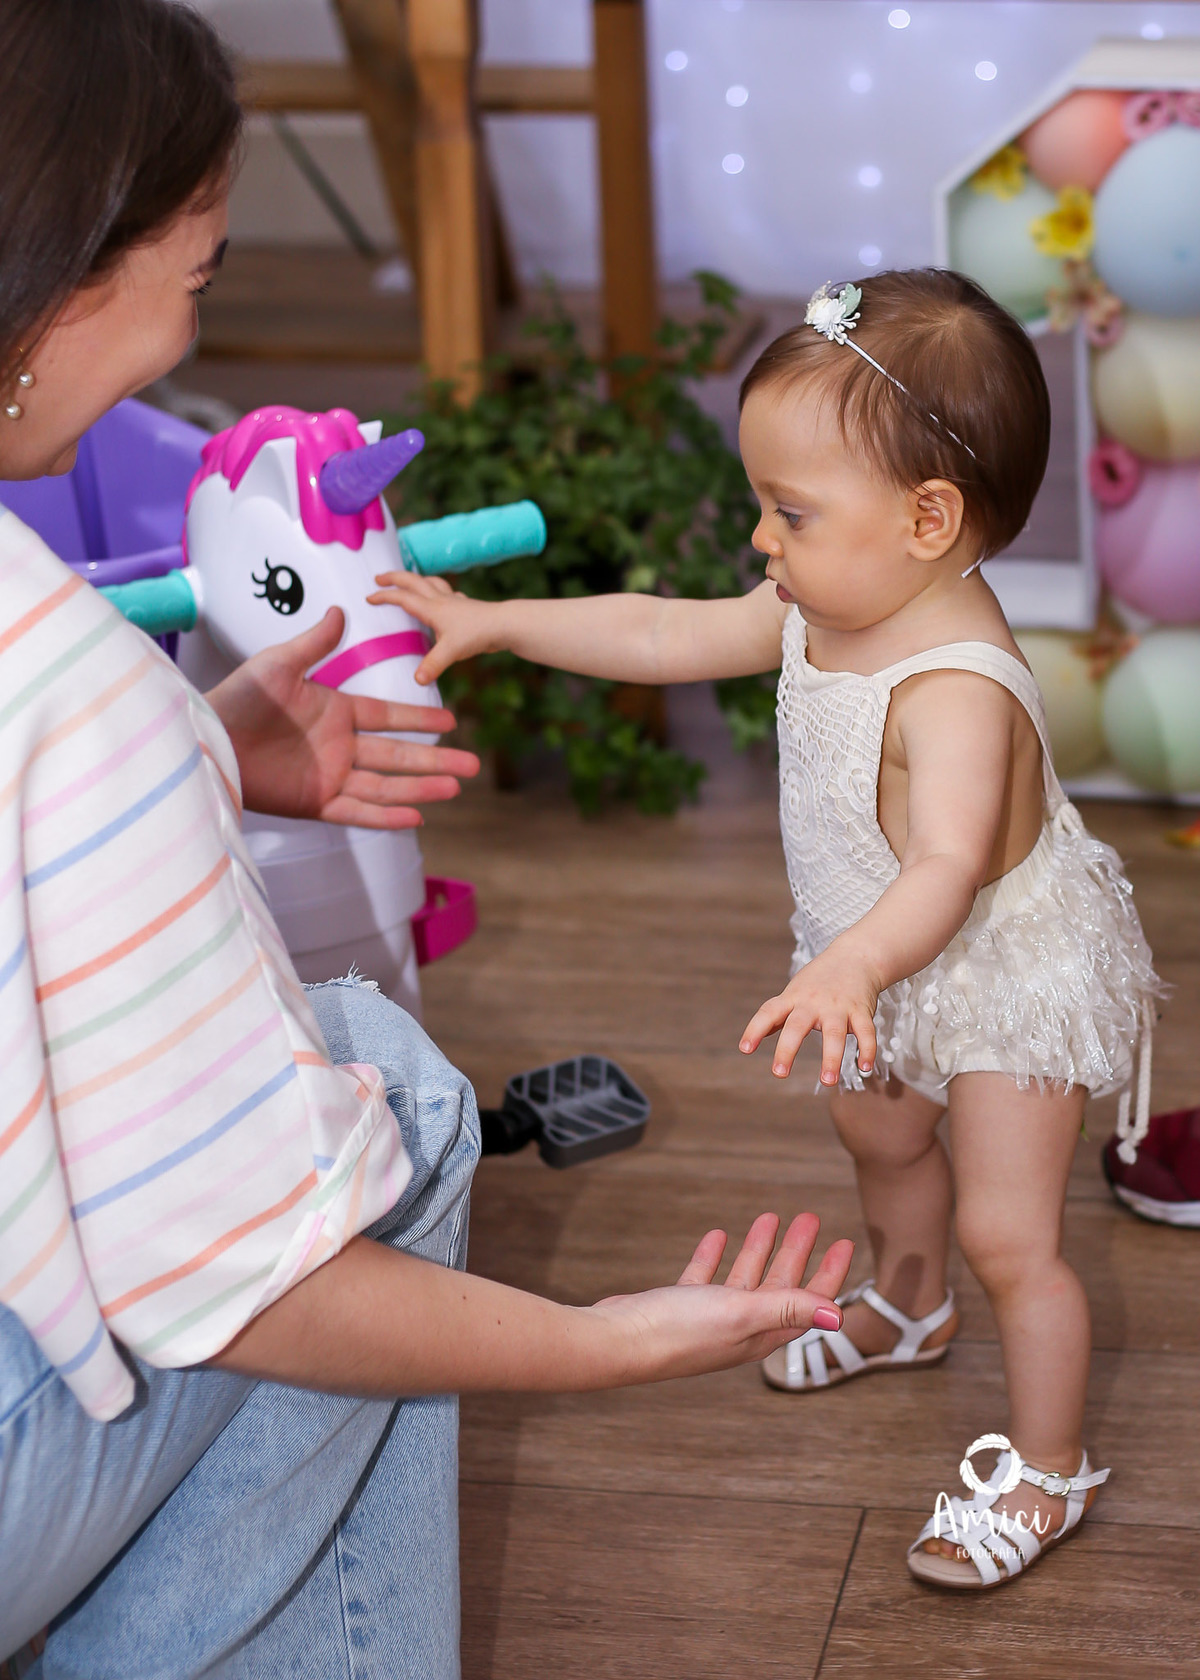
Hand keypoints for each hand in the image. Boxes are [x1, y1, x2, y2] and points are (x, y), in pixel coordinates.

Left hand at [206, 607, 479, 827]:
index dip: (420, 719)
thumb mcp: (278, 664)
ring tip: (455, 788)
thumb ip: (314, 643)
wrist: (206, 739)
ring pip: (386, 785)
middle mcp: (338, 747)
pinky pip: (357, 811)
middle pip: (398, 755)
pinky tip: (417, 817)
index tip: (453, 723)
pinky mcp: (313, 802)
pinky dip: (386, 816)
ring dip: (420, 788)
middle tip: (473, 765)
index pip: (388, 716)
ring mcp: (328, 777)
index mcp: (334, 712)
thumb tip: (340, 610)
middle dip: (436, 760)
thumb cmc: (236, 700)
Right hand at [368, 570, 502, 685]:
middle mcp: (442, 601)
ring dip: (418, 580)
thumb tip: (417, 679)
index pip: (403, 598)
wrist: (506, 625)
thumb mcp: (451, 651)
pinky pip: (449, 594)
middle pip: (414, 581)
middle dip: (395, 577)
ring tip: (410, 581)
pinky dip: (441, 592)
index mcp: (433, 608)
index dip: (384, 596)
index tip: (369, 598)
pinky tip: (445, 599)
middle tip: (380, 577)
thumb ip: (432, 665)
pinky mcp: (467, 607)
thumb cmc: (478, 634)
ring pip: (432, 583)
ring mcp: (455, 602)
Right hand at [588, 1211, 853, 1382]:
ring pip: (744, 1278)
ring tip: (770, 1217)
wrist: (619, 1341)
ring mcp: (708, 1319)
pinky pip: (705, 1277)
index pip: (806, 1302)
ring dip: (759, 1249)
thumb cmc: (680, 1332)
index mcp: (760, 1334)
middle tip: (809, 1218)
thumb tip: (840, 1315)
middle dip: (797, 1252)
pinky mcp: (679, 1308)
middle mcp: (739, 1329)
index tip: (843, 1242)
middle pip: (779, 1286)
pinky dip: (715, 1256)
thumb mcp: (741, 1313)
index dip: (828, 1274)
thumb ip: (788, 1309)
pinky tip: (718, 1236)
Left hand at [739, 948, 879, 1083]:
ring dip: (831, 1058)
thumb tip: (755, 1037)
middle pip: (797, 1026)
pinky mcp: (861, 1010)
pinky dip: (867, 1049)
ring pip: (834, 1033)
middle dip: (787, 1050)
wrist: (856, 956)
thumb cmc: (819, 979)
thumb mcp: (794, 992)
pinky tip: (864, 1067)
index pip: (769, 1012)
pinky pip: (865, 1031)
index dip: (755, 1030)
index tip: (745, 1049)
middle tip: (778, 1074)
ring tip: (827, 1081)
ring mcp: (838, 1006)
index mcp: (794, 998)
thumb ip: (778, 1015)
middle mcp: (813, 1002)